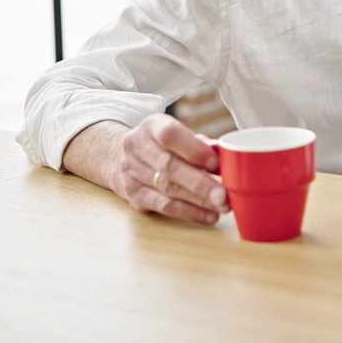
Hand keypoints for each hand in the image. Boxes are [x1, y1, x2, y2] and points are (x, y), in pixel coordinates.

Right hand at [105, 114, 228, 224]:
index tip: (216, 164)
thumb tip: (224, 157)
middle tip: (224, 195)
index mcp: (152, 126)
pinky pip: (164, 207)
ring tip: (222, 207)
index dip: (194, 150)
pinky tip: (209, 216)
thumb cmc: (161, 144)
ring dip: (199, 201)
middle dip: (200, 183)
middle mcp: (137, 147)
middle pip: (169, 167)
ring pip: (168, 189)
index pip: (170, 135)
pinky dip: (190, 212)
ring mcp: (132, 172)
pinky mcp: (133, 195)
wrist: (118, 156)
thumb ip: (199, 144)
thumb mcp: (177, 134)